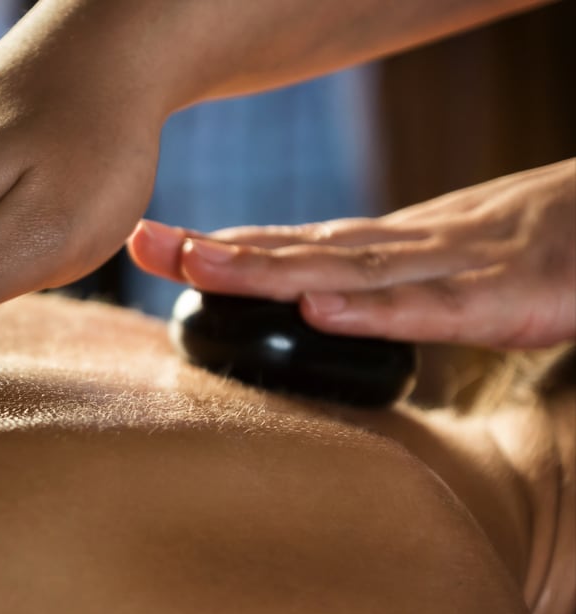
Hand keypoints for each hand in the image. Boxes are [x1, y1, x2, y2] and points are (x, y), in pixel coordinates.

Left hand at [128, 160, 575, 348]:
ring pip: (351, 270)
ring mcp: (461, 267)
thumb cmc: (557, 245)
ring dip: (270, 267)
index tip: (156, 242)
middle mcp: (414, 249)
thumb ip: (399, 290)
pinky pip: (437, 309)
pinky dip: (375, 310)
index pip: (299, 245)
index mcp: (400, 248)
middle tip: (142, 240)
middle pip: (303, 250)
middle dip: (220, 249)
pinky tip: (317, 307)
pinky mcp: (514, 296)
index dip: (227, 244)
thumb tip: (334, 304)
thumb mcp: (461, 269)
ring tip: (199, 261)